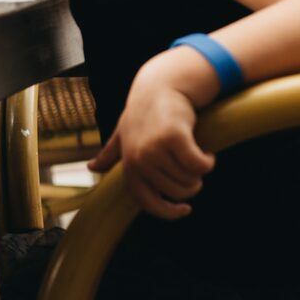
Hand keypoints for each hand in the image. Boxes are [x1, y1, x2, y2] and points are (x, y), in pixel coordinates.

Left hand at [88, 67, 215, 219]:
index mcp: (129, 165)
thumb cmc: (142, 113)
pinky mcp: (174, 138)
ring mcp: (155, 149)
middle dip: (192, 183)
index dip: (168, 212)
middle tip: (191, 163)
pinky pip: (200, 165)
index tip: (185, 210)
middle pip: (179, 191)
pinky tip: (207, 151)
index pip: (148, 202)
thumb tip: (92, 167)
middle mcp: (140, 160)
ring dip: (200, 169)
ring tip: (195, 150)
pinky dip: (208, 160)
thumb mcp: (123, 134)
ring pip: (192, 178)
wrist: (160, 87)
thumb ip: (110, 153)